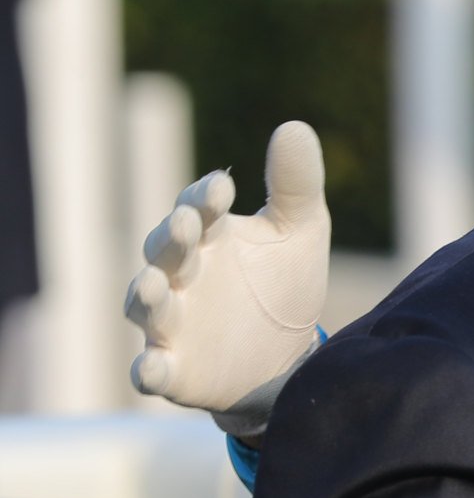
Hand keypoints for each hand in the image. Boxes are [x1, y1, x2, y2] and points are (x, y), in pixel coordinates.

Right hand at [125, 122, 331, 436]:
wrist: (288, 360)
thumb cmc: (284, 286)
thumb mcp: (301, 232)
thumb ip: (296, 184)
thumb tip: (294, 126)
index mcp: (209, 237)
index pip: (196, 209)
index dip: (203, 198)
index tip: (223, 187)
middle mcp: (181, 276)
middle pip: (164, 251)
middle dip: (172, 237)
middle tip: (187, 223)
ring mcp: (172, 324)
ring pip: (147, 305)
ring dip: (148, 294)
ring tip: (157, 283)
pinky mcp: (175, 371)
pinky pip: (152, 370)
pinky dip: (149, 370)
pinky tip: (152, 370)